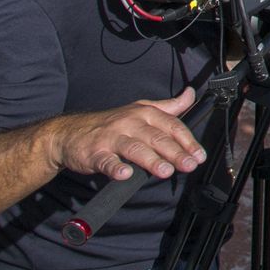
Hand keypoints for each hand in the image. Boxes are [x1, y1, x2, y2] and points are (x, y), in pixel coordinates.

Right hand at [46, 88, 205, 181]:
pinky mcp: (94, 153)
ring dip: (151, 160)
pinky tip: (125, 174)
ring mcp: (111, 138)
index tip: (199, 155)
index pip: (171, 125)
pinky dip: (115, 168)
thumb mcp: (141, 110)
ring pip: (135, 148)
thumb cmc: (113, 124)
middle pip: (157, 138)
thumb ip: (169, 106)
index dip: (187, 141)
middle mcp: (130, 123)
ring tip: (165, 171)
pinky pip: (106, 161)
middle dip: (176, 152)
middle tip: (190, 165)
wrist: (70, 132)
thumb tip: (191, 95)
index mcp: (144, 113)